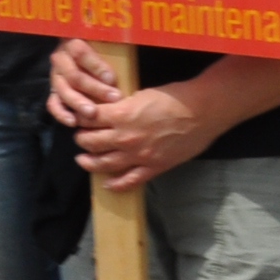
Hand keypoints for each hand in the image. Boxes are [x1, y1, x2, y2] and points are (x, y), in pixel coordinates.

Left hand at [49, 39, 215, 187]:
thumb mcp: (140, 94)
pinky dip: (116, 185)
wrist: (202, 112)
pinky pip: (130, 181)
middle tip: (80, 138)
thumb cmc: (174, 97)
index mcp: (121, 114)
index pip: (88, 119)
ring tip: (83, 159)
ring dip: (90, 162)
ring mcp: (139, 155)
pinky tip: (108, 184)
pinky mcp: (153, 167)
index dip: (80, 118)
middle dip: (81, 140)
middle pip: (91, 142)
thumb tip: (109, 110)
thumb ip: (122, 106)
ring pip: (104, 163)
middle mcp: (125, 137)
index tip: (78, 118)